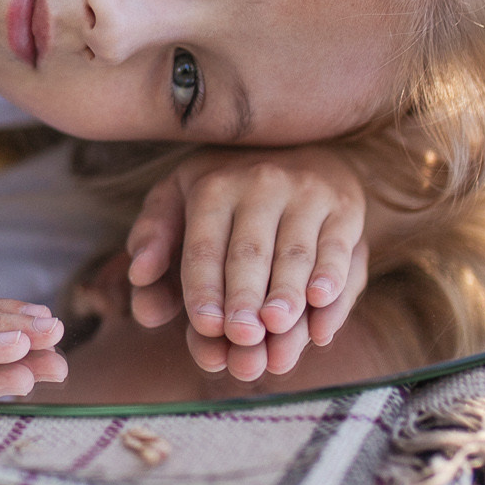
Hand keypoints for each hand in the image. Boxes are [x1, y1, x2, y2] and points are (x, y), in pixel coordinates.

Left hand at [123, 147, 368, 380]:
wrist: (298, 147)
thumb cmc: (225, 192)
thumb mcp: (178, 198)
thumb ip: (153, 238)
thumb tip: (139, 275)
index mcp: (214, 186)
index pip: (204, 247)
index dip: (204, 288)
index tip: (205, 327)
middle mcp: (261, 184)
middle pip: (250, 253)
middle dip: (244, 297)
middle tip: (241, 337)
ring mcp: (307, 194)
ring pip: (296, 255)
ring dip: (288, 295)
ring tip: (278, 329)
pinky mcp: (346, 208)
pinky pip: (340, 250)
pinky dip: (333, 282)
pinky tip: (321, 309)